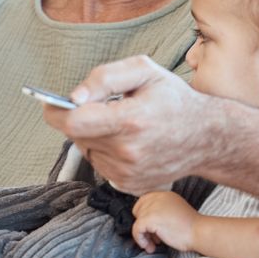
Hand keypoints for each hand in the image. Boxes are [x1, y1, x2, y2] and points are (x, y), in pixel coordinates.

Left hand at [42, 56, 218, 191]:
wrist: (206, 137)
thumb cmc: (173, 99)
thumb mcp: (144, 71)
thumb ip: (104, 77)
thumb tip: (73, 97)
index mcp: (131, 121)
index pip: (74, 121)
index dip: (56, 110)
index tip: (52, 102)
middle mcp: (128, 153)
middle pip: (76, 135)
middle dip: (80, 118)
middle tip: (103, 107)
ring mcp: (128, 174)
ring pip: (86, 150)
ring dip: (94, 136)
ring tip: (122, 125)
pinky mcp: (129, 186)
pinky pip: (100, 165)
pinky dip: (106, 151)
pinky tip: (128, 142)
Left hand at [129, 190, 196, 252]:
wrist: (199, 232)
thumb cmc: (191, 228)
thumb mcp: (175, 213)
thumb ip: (161, 212)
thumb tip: (145, 223)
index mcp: (165, 195)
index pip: (144, 201)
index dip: (143, 215)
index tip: (150, 229)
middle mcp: (158, 198)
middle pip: (138, 210)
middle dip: (144, 226)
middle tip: (154, 239)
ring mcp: (153, 207)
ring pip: (137, 221)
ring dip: (143, 236)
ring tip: (153, 245)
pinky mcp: (150, 217)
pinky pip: (136, 229)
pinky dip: (141, 240)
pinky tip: (150, 248)